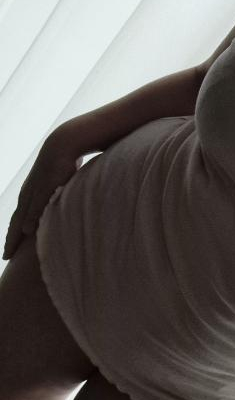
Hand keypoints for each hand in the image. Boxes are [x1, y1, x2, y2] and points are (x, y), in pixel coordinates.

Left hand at [2, 130, 82, 259]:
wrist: (64, 143)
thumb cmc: (63, 162)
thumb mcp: (58, 182)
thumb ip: (58, 195)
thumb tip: (63, 206)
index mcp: (31, 194)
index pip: (19, 217)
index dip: (14, 234)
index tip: (11, 249)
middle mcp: (28, 194)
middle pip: (15, 221)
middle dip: (10, 240)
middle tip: (6, 256)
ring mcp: (35, 190)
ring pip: (21, 217)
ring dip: (14, 235)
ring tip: (10, 250)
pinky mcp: (44, 186)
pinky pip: (35, 206)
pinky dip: (30, 218)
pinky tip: (27, 230)